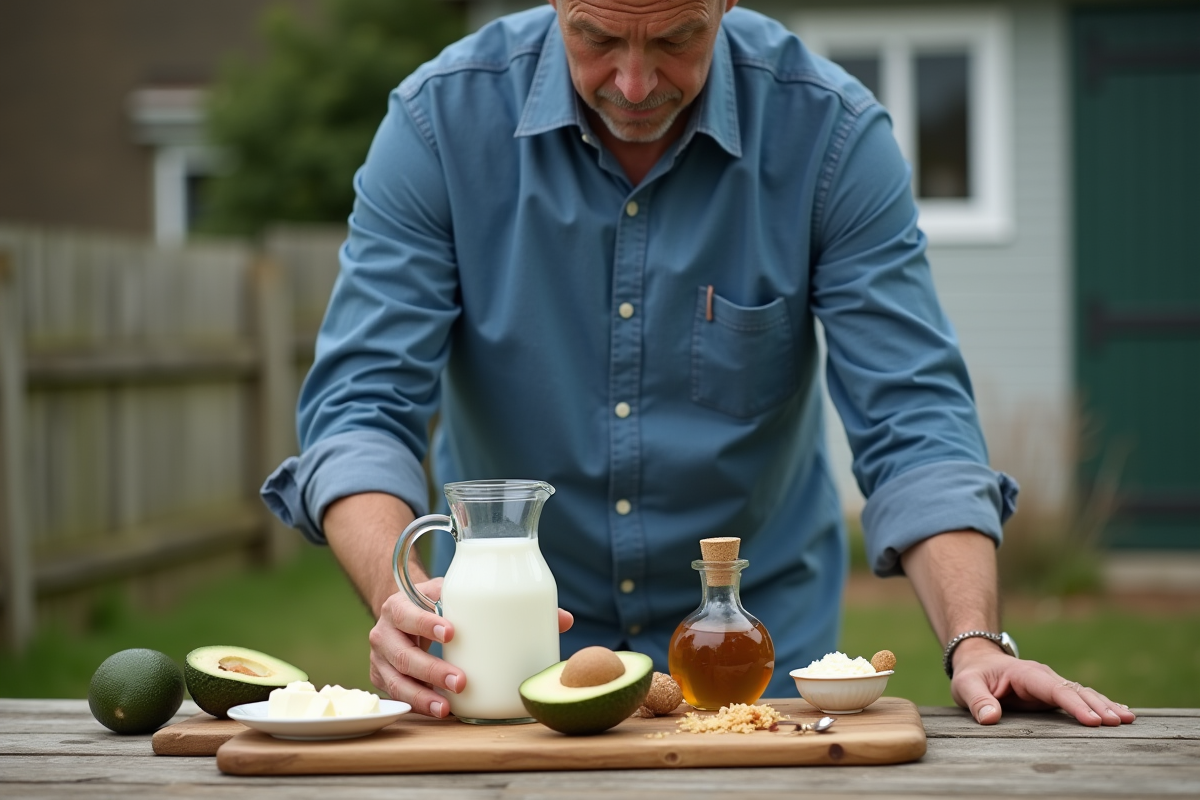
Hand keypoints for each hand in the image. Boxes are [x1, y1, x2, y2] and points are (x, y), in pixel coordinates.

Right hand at [369, 577, 574, 717]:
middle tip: (461, 681)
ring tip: (447, 708)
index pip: (409, 612)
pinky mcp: (381, 677)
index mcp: (401, 604)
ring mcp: (380, 656)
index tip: (452, 632)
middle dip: (432, 670)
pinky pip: (395, 695)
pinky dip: (416, 704)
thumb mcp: (461, 593)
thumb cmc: (438, 601)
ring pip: (396, 680)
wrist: (402, 610)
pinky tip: (438, 711)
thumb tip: (563, 620)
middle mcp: (384, 630)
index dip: (427, 623)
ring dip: (422, 696)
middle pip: (404, 654)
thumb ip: (502, 602)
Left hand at [950, 639, 1135, 726]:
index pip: (1054, 689)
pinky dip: (1099, 705)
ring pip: (1082, 693)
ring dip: (1104, 705)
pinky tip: (1120, 714)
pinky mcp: (1053, 694)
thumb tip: (989, 717)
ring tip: (1128, 719)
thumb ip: (977, 700)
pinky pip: (1079, 698)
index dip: (1074, 704)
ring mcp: (1051, 685)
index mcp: (1026, 673)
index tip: (1093, 720)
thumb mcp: (966, 685)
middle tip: (1120, 721)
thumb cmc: (972, 675)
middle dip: (1098, 706)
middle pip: (1075, 691)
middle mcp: (1044, 677)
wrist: (977, 662)